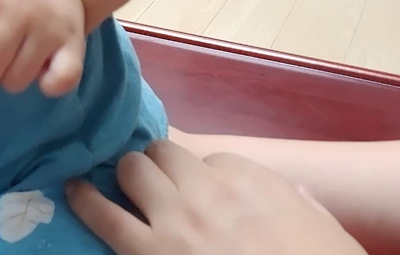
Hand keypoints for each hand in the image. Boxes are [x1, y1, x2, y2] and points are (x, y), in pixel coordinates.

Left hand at [67, 140, 364, 254]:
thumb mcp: (327, 232)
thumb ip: (303, 207)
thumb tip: (297, 195)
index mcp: (253, 180)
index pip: (215, 161)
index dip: (208, 178)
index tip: (210, 195)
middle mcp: (209, 189)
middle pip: (166, 153)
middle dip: (160, 165)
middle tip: (158, 185)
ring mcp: (175, 219)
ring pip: (134, 169)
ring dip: (130, 175)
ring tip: (122, 184)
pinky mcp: (147, 252)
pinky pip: (104, 217)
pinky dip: (85, 200)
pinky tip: (72, 190)